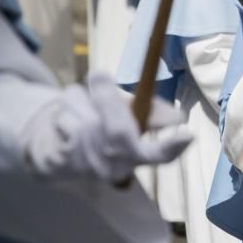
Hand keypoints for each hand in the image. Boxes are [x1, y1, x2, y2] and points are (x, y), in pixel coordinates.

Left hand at [21, 72, 191, 181]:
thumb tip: (178, 118)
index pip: (160, 156)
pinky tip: (62, 122)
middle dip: (106, 95)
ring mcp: (89, 166)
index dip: (174, 146)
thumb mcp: (125, 119)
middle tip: (99, 75)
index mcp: (136, 156)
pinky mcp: (63, 162)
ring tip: (77, 106)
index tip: (188, 135)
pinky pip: (64, 119)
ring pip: (85, 115)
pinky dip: (62, 111)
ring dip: (77, 99)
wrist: (53, 154)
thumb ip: (149, 114)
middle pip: (117, 128)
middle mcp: (116, 167)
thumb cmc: (98, 129)